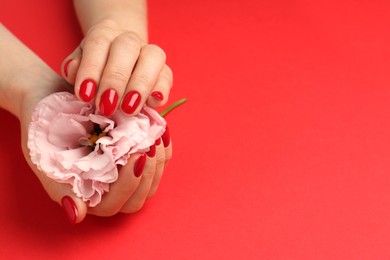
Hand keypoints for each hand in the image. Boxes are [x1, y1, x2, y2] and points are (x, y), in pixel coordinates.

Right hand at [17, 65, 171, 223]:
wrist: (49, 99)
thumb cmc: (43, 130)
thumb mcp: (44, 157)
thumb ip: (60, 188)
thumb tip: (76, 216)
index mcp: (86, 194)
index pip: (113, 204)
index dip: (127, 185)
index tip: (136, 156)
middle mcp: (108, 188)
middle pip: (138, 197)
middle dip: (148, 173)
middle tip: (150, 145)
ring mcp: (125, 172)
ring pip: (152, 180)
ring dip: (159, 160)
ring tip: (156, 136)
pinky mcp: (136, 155)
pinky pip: (159, 160)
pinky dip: (163, 147)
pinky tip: (161, 131)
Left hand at [61, 19, 172, 115]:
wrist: (120, 60)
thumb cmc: (96, 68)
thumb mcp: (80, 65)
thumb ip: (75, 68)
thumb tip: (72, 72)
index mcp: (105, 33)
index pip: (98, 43)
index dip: (91, 69)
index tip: (84, 95)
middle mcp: (130, 39)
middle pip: (126, 48)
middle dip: (115, 79)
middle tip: (106, 106)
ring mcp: (150, 53)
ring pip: (152, 58)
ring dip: (140, 85)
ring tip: (129, 109)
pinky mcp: (165, 71)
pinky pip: (167, 77)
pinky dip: (162, 90)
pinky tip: (153, 103)